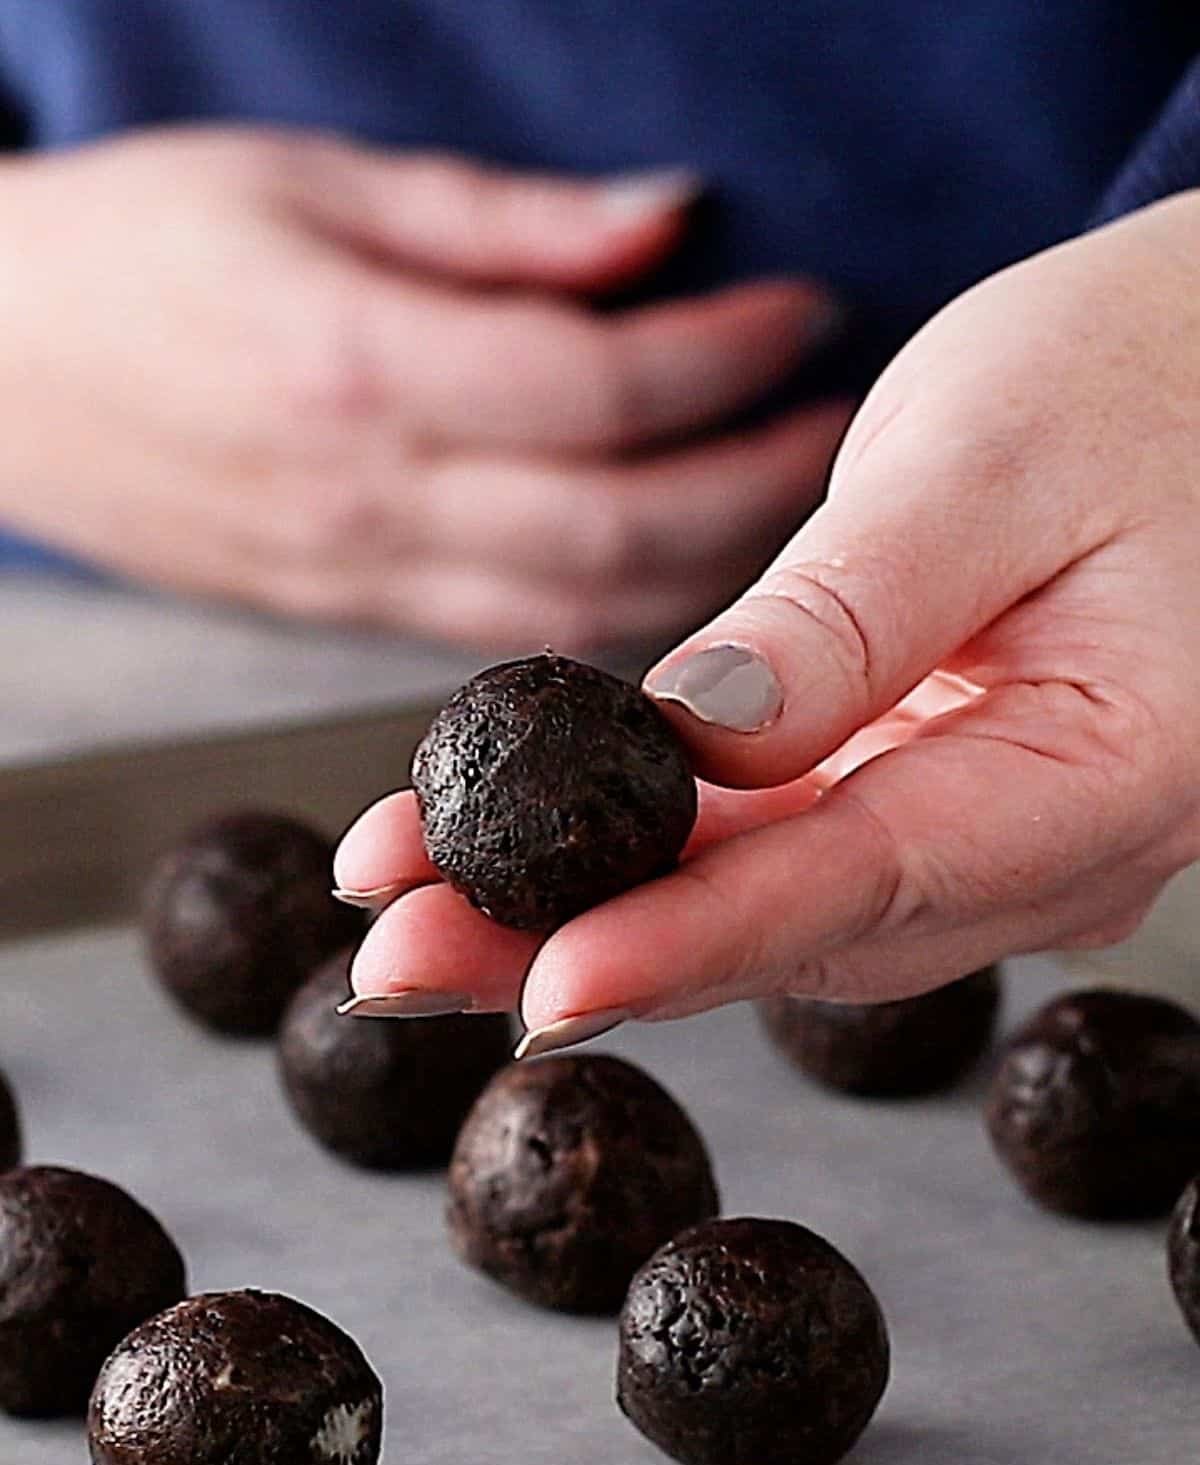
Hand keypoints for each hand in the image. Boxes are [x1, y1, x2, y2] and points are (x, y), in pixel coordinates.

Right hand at [0, 127, 847, 647]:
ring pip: (579, 610)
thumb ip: (503, 223)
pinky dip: (617, 611)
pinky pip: (518, 637)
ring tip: (784, 493)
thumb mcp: (312, 183)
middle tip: (834, 421)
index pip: (598, 388)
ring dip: (708, 566)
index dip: (727, 357)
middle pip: (616, 528)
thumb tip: (668, 222)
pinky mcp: (356, 616)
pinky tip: (676, 559)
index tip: (803, 311)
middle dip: (756, 480)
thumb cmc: (141, 250)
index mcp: (356, 366)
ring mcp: (360, 577)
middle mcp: (367, 497)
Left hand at [333, 192, 1199, 1045]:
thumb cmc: (1150, 374)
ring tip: (411, 900)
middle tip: (399, 960)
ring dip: (584, 910)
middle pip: (792, 926)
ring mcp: (990, 839)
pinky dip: (643, 855)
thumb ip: (849, 615)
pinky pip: (776, 852)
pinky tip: (511, 847)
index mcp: (1115, 771)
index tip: (544, 979)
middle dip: (581, 945)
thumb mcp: (990, 459)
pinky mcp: (926, 802)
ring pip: (768, 908)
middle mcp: (1055, 846)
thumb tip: (690, 739)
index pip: (871, 875)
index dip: (694, 937)